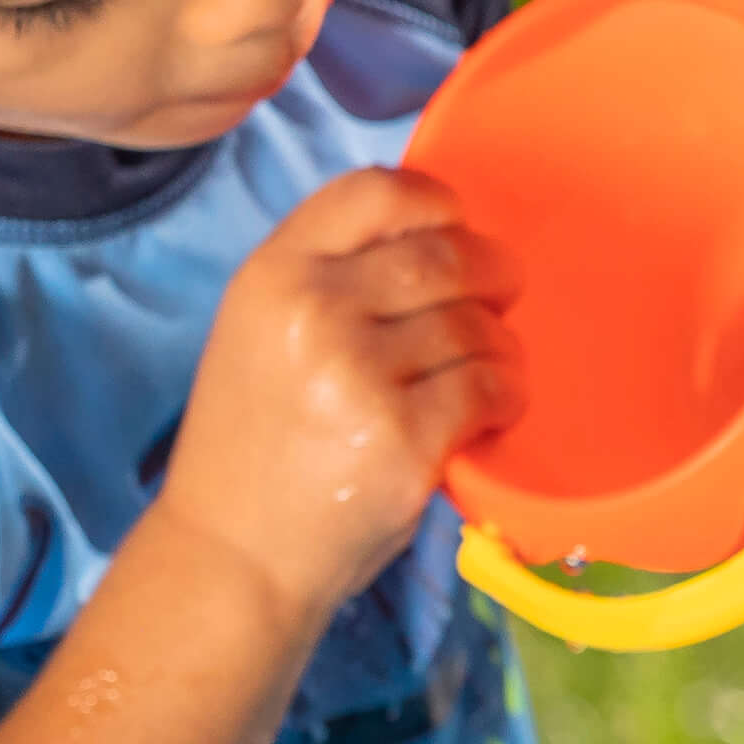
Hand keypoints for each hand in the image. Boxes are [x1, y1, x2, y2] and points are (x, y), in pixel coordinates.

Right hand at [157, 168, 522, 625]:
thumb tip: (439, 234)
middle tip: (501, 298)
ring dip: (500, 345)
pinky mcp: (405, 437)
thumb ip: (331, 277)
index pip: (376, 191)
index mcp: (274, 274)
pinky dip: (507, 396)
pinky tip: (491, 411)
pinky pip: (491, 388)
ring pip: (477, 325)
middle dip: (493, 274)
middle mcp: (313, 311)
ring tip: (487, 368)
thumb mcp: (262, 332)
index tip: (459, 226)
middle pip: (446, 255)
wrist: (237, 552)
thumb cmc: (258, 443)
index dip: (437, 203)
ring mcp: (359, 374)